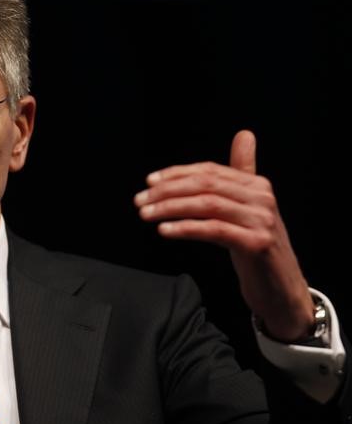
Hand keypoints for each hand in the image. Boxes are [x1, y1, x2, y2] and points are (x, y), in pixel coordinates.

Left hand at [134, 130, 313, 341]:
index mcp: (257, 185)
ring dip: (170, 208)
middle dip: (168, 191)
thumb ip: (242, 174)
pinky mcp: (257, 244)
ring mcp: (261, 221)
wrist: (282, 289)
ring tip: (146, 214)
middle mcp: (262, 198)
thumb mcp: (248, 209)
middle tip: (140, 200)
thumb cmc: (257, 248)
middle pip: (206, 185)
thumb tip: (244, 135)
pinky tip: (165, 230)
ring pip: (207, 205)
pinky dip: (186, 228)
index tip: (149, 181)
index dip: (177, 174)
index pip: (209, 171)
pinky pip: (214, 230)